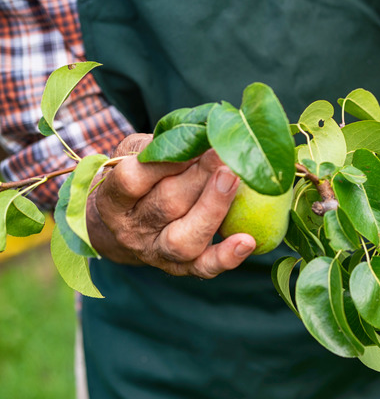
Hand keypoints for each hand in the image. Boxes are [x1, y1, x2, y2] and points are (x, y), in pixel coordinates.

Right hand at [86, 134, 255, 277]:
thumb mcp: (136, 155)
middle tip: (226, 153)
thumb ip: (159, 144)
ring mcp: (157, 253)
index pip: (131, 180)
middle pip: (165, 205)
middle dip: (200, 177)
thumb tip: (202, 129)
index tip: (195, 140)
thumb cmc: (141, 179)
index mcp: (113, 199)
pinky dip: (226, 257)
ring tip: (235, 180)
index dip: (163, 161)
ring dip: (213, 209)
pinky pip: (203, 268)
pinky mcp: (182, 269)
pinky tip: (247, 241)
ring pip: (183, 239)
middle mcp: (132, 230)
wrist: (127, 227)